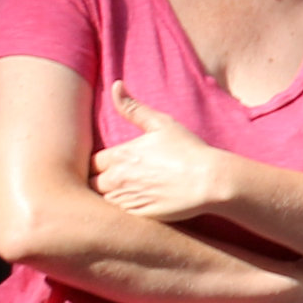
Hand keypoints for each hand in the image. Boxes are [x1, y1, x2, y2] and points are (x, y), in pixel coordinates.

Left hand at [91, 86, 236, 225]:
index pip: (90, 163)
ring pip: (102, 202)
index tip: (109, 165)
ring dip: (108, 198)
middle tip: (116, 181)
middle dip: (99, 182)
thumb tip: (116, 85)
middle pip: (91, 184)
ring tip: (127, 194)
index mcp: (118, 156)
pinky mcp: (137, 217)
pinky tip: (137, 205)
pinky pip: (118, 217)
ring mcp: (126, 200)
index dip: (99, 164)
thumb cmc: (188, 150)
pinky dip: (121, 213)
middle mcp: (116, 179)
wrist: (211, 181)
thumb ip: (133, 108)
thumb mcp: (162, 123)